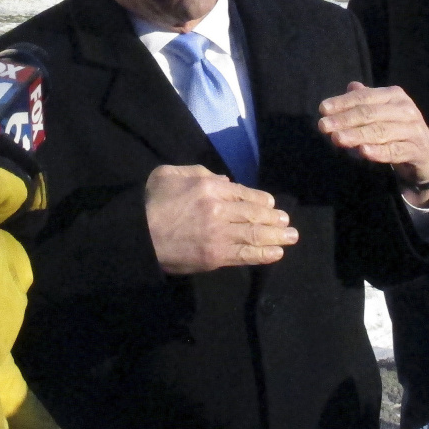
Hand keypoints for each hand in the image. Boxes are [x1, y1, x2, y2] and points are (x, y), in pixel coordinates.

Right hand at [145, 164, 296, 274]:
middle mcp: (219, 209)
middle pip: (254, 214)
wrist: (138, 236)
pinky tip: (276, 253)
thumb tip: (224, 180)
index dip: (260, 200)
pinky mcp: (216, 256)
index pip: (243, 193)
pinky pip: (245, 255)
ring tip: (291, 237)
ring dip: (276, 236)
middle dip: (274, 218)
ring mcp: (220, 234)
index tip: (271, 204)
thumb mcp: (170, 174)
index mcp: (209, 187)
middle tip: (288, 222)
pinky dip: (263, 254)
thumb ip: (198, 171)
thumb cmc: (150, 203)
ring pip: (255, 234)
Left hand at [318, 81, 428, 204]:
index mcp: (394, 96)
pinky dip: (378, 152)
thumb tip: (350, 86)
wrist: (426, 154)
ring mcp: (412, 130)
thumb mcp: (382, 112)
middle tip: (322, 126)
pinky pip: (394, 151)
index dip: (342, 102)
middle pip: (369, 113)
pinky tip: (363, 152)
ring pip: (380, 131)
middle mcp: (405, 109)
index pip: (364, 97)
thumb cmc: (397, 129)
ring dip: (356, 135)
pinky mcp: (416, 150)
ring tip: (337, 138)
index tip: (322, 109)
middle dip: (344, 119)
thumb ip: (366, 100)